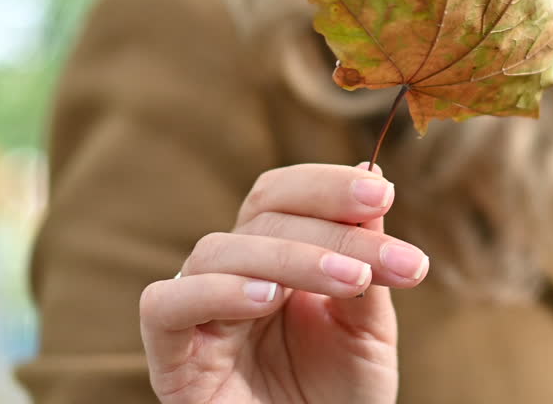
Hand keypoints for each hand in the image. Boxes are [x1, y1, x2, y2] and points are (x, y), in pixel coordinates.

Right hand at [139, 162, 427, 402]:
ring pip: (219, 251)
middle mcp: (232, 275)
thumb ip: (367, 259)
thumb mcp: (368, 325)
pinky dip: (215, 292)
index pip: (284, 196)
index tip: (382, 195)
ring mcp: (198, 314)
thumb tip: (373, 172)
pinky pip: (165, 306)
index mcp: (275, 257)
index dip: (328, 185)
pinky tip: (267, 300)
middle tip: (387, 260)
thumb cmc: (341, 397)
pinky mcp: (171, 359)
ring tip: (353, 282)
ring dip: (292, 257)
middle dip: (334, 231)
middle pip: (262, 217)